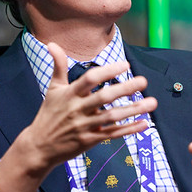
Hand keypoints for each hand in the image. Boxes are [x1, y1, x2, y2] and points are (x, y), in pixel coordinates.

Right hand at [0, 42, 157, 191]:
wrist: (39, 147)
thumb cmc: (48, 115)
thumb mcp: (52, 89)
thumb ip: (58, 66)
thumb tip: (52, 43)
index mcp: (69, 94)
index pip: (90, 79)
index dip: (108, 71)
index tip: (125, 65)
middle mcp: (77, 109)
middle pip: (104, 97)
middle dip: (125, 89)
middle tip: (143, 81)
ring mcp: (84, 126)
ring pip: (112, 117)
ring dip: (133, 110)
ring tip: (152, 103)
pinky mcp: (90, 140)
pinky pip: (112, 134)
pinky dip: (129, 129)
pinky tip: (144, 124)